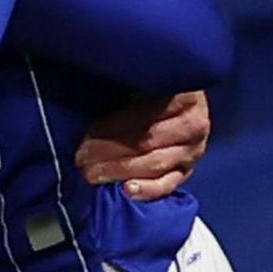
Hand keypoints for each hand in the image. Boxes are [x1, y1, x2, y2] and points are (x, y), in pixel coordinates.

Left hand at [74, 92, 209, 200]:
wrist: (179, 101)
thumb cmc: (151, 87)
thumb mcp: (142, 81)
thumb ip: (127, 87)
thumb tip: (87, 99)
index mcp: (183, 98)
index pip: (144, 116)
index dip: (112, 127)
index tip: (84, 136)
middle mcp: (193, 126)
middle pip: (146, 142)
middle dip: (108, 151)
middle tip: (79, 159)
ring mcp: (193, 151)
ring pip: (154, 164)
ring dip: (119, 171)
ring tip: (90, 174)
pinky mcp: (188, 171)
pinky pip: (169, 184)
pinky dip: (147, 190)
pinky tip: (127, 190)